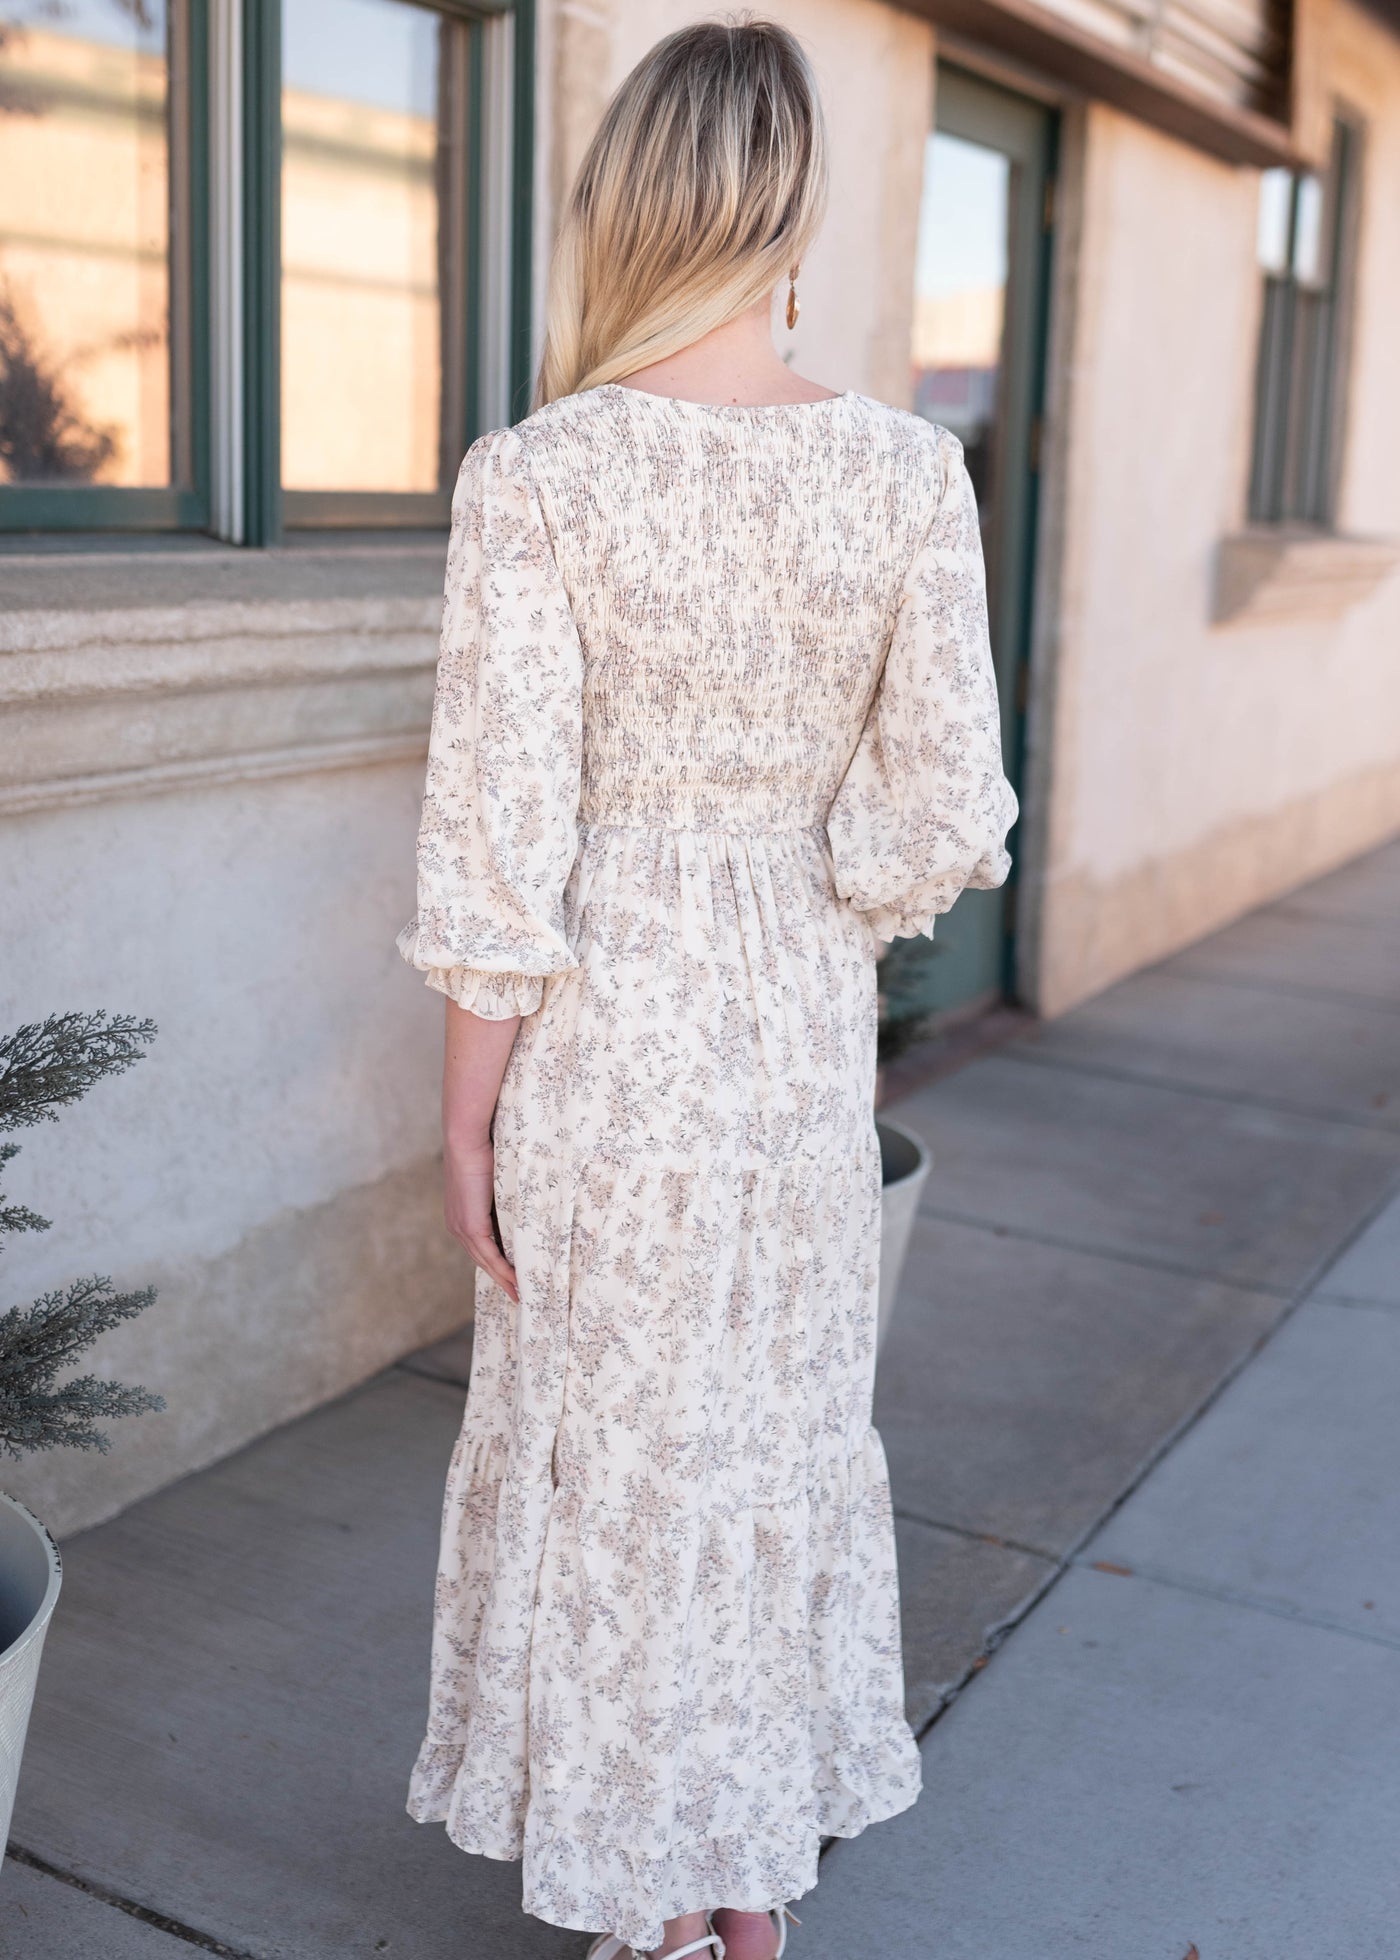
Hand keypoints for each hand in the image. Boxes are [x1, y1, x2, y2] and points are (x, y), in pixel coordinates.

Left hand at [443, 1133, 518, 1302]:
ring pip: (486, 1262)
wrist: (467, 1139)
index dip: (496, 1264)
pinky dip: (503, 1271)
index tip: (513, 1278)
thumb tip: (524, 1204)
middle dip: (501, 1279)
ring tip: (522, 1294)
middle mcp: (456, 1226)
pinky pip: (489, 1256)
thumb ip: (503, 1197)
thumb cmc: (484, 1150)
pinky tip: (517, 1282)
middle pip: (482, 1260)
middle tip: (519, 1295)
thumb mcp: (495, 1180)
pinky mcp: (470, 1226)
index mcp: (460, 1216)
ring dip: (504, 1280)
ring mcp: (461, 1228)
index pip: (480, 1247)